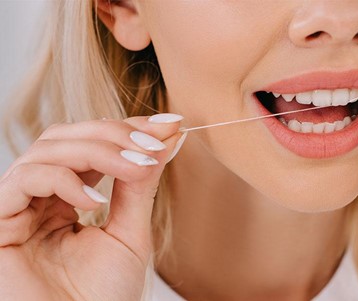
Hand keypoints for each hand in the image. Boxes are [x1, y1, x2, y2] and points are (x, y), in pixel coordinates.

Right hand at [0, 115, 183, 300]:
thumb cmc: (101, 296)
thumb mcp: (129, 233)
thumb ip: (138, 187)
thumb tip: (161, 142)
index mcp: (67, 199)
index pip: (91, 146)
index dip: (128, 129)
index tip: (170, 124)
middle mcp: (39, 198)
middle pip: (66, 137)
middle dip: (114, 133)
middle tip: (153, 143)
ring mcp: (17, 208)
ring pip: (47, 149)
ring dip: (98, 150)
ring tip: (136, 166)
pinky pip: (24, 179)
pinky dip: (63, 179)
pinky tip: (93, 201)